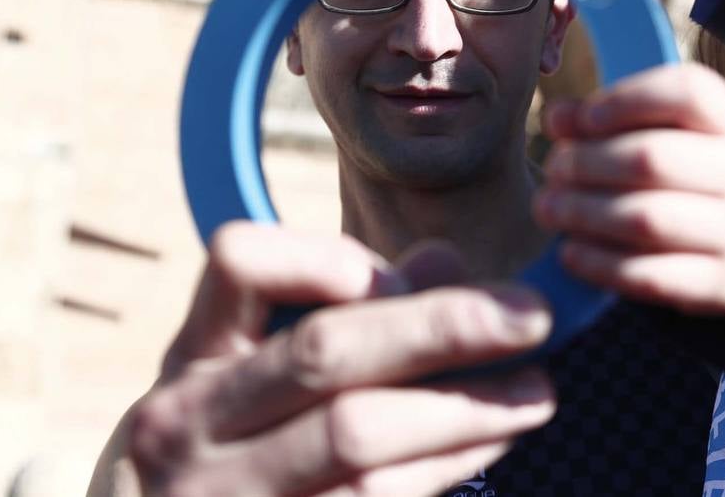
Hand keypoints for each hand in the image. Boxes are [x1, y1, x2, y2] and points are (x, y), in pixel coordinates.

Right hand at [96, 223, 554, 496]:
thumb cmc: (221, 452)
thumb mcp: (246, 379)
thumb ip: (341, 313)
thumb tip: (448, 263)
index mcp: (189, 361)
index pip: (239, 262)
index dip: (330, 257)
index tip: (400, 274)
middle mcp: (189, 427)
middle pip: (325, 353)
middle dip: (442, 326)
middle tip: (532, 317)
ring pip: (357, 440)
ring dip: (465, 410)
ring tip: (536, 391)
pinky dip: (443, 467)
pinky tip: (488, 442)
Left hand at [535, 63, 724, 316]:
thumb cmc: (690, 178)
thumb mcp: (666, 137)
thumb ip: (608, 119)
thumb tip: (557, 118)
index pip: (689, 92)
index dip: (627, 99)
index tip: (585, 118)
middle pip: (653, 158)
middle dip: (586, 163)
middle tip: (553, 169)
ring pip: (647, 220)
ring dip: (583, 213)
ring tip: (549, 209)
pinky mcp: (721, 284)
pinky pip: (650, 276)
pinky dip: (599, 263)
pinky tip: (571, 252)